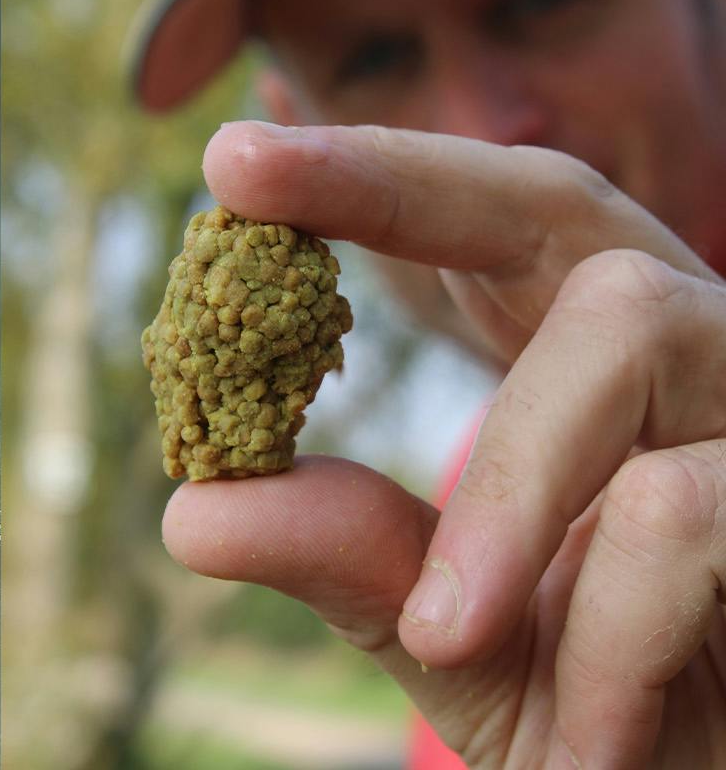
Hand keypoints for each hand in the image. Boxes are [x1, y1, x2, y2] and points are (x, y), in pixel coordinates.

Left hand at [161, 121, 725, 767]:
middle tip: (239, 184)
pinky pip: (692, 512)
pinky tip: (590, 741)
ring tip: (446, 641)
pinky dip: (610, 635)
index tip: (231, 157)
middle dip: (394, 190)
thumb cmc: (608, 712)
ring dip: (504, 500)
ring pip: (630, 334)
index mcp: (599, 366)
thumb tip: (193, 514)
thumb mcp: (461, 639)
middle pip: (563, 206)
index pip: (495, 220)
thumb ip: (352, 561)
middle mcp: (698, 358)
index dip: (368, 169)